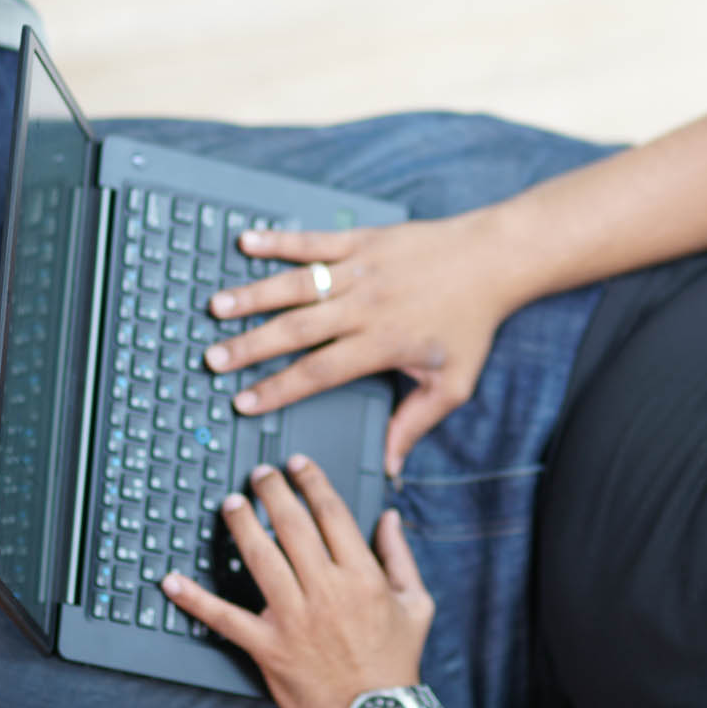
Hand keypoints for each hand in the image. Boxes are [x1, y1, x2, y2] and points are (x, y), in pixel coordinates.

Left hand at [163, 456, 435, 707]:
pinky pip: (226, 619)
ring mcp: (294, 619)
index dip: (311, 482)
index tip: (297, 465)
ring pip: (261, 559)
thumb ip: (401, 556)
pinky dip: (195, 600)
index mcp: (362, 576)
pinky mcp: (269, 648)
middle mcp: (327, 591)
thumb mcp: (416, 604)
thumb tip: (389, 517)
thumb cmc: (398, 661)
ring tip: (230, 505)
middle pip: (292, 526)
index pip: (331, 514)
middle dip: (272, 492)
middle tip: (259, 475)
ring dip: (242, 526)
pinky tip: (172, 582)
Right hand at [203, 210, 522, 475]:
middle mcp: (364, 306)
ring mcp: (360, 270)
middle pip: (296, 330)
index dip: (278, 389)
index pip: (319, 371)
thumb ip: (416, 424)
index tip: (244, 403)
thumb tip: (392, 467)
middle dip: (250, 346)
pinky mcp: (362, 240)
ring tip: (216, 307)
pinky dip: (278, 240)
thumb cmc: (473, 322)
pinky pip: (313, 240)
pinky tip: (246, 241)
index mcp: (381, 343)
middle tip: (213, 359)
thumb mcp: (453, 384)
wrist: (494, 259)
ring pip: (296, 284)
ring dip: (253, 294)